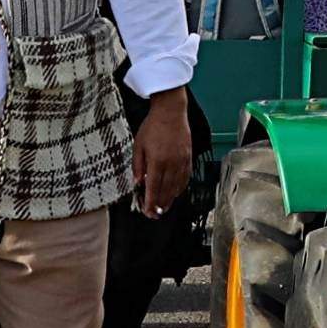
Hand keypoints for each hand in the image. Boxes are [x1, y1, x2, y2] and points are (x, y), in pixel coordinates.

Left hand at [132, 90, 193, 216]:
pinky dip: (180, 188)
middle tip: (154, 215)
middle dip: (160, 205)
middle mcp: (171, 164)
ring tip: (164, 208)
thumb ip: (138, 166)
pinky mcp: (189, 158)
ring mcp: (182, 162)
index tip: (147, 212)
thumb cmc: (153, 126)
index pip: (154, 188)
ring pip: (177, 187)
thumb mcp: (138, 145)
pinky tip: (175, 193)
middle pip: (166, 191)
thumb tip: (138, 183)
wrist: (171, 112)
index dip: (150, 203)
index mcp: (157, 161)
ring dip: (170, 199)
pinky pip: (185, 178)